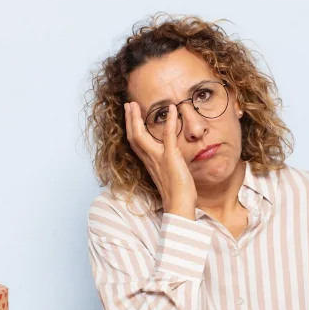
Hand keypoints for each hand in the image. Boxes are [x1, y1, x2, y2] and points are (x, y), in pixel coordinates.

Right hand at [124, 102, 196, 218]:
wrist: (180, 205)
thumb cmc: (177, 192)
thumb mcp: (168, 174)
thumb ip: (164, 163)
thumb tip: (169, 156)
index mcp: (149, 163)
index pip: (135, 143)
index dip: (131, 128)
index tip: (130, 114)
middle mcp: (150, 160)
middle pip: (133, 137)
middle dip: (130, 119)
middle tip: (128, 104)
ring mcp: (159, 158)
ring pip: (141, 136)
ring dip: (137, 119)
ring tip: (136, 105)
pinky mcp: (171, 158)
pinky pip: (168, 137)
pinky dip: (170, 122)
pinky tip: (172, 109)